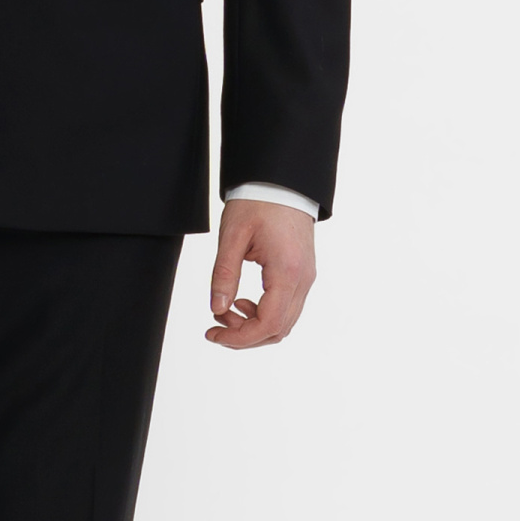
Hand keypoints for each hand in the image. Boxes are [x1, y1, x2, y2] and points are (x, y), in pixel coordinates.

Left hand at [207, 199, 315, 348]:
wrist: (283, 182)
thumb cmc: (259, 202)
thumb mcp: (233, 237)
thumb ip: (224, 275)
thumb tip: (217, 309)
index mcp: (287, 272)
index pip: (268, 324)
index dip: (239, 338)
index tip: (213, 334)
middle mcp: (303, 280)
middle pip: (278, 330)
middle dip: (244, 335)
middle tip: (216, 323)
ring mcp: (305, 278)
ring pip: (284, 322)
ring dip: (254, 326)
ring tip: (226, 311)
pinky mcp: (302, 274)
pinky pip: (287, 307)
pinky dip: (264, 314)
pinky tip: (243, 302)